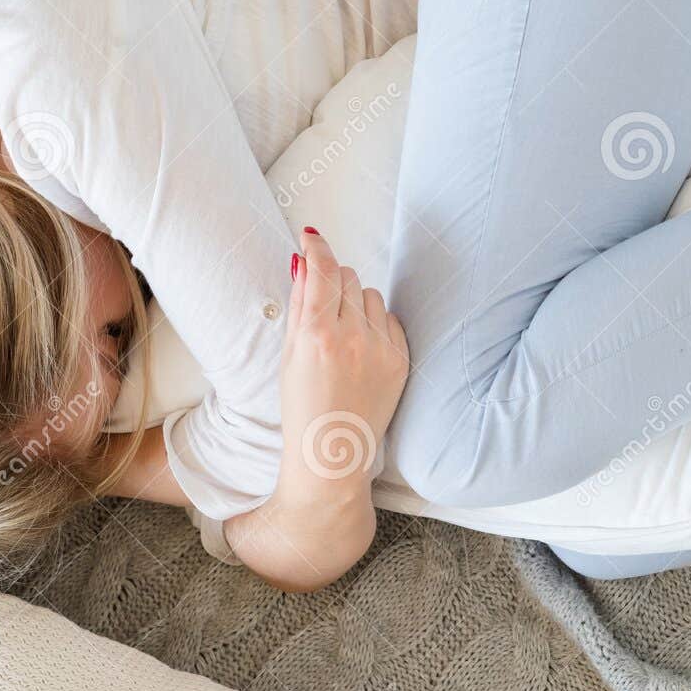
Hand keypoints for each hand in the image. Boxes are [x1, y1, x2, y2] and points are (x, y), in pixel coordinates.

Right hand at [276, 228, 408, 504]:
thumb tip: (304, 262)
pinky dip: (377, 325)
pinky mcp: (401, 361)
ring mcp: (381, 349)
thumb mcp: (289, 354)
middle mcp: (352, 337)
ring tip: (343, 334)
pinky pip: (391, 320)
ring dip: (356, 303)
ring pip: (371, 295)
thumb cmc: (302, 406)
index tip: (310, 237)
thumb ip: (299, 305)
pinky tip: (362, 349)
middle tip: (322, 305)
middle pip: (347, 277)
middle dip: (333, 281)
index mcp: (317, 334)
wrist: (332, 453)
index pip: (320, 269)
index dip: (315, 246)